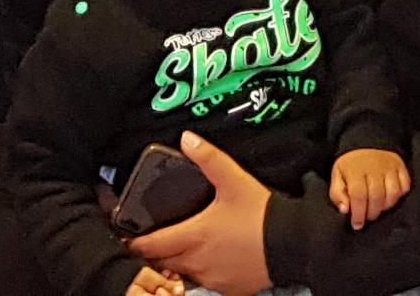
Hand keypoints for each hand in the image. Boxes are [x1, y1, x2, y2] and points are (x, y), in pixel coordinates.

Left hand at [126, 133, 272, 295]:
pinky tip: (207, 260)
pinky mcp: (227, 289)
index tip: (126, 236)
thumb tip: (187, 138)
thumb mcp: (234, 179)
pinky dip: (199, 274)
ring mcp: (212, 278)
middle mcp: (198, 262)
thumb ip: (208, 158)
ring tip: (176, 249)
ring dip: (175, 264)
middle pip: (162, 262)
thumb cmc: (263, 214)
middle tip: (150, 241)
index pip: (151, 245)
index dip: (135, 241)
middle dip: (153, 253)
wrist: (293, 244)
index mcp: (195, 236)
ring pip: (182, 274)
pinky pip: (204, 284)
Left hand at [327, 146, 407, 226]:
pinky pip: (405, 186)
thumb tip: (345, 210)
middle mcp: (374, 167)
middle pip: (377, 197)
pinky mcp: (401, 166)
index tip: (357, 225)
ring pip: (393, 193)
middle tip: (368, 218)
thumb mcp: (337, 176)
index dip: (358, 214)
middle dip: (372, 213)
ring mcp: (389, 166)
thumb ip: (337, 194)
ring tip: (378, 209)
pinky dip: (399, 196)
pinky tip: (390, 199)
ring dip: (386, 207)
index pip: (359, 196)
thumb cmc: (351, 165)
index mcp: (355, 170)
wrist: (366, 141)